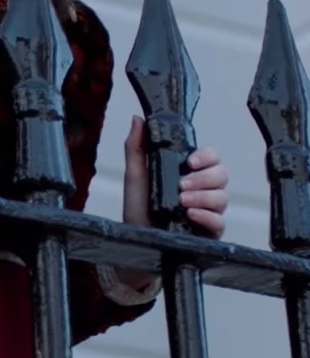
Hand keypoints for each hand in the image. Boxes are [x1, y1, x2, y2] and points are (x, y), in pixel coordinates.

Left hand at [122, 115, 228, 237]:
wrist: (136, 238)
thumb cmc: (138, 207)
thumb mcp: (135, 175)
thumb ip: (136, 147)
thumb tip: (138, 118)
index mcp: (188, 172)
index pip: (211, 157)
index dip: (206, 156)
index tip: (190, 162)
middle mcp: (202, 189)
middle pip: (222, 174)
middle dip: (204, 178)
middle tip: (182, 185)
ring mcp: (208, 209)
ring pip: (223, 197)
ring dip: (203, 196)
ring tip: (182, 201)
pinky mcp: (210, 230)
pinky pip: (220, 221)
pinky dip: (207, 215)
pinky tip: (191, 214)